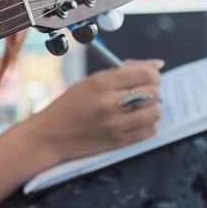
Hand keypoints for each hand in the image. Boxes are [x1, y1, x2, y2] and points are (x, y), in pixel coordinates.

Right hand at [25, 59, 162, 163]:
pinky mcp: (118, 141)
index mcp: (100, 83)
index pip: (145, 74)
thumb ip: (122, 73)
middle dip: (152, 90)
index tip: (148, 77)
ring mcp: (115, 124)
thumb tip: (157, 65)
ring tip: (139, 108)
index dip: (152, 74)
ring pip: (155, 112)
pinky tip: (135, 121)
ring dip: (152, 109)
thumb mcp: (90, 82)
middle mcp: (109, 103)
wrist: (50, 135)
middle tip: (142, 92)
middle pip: (153, 92)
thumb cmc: (69, 106)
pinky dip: (147, 125)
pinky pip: (149, 131)